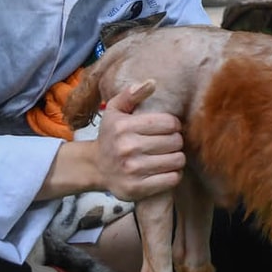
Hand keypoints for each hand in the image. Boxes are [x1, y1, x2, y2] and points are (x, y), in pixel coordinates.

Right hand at [94, 80, 184, 200]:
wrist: (95, 167)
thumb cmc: (110, 136)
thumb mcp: (114, 111)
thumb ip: (131, 94)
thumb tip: (152, 83)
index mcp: (124, 126)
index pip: (169, 122)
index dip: (173, 125)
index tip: (168, 128)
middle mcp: (127, 147)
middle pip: (175, 141)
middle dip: (176, 141)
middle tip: (168, 143)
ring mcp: (132, 170)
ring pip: (177, 160)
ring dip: (176, 158)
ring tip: (168, 156)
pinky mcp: (137, 189)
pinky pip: (172, 179)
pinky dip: (174, 175)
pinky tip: (166, 170)